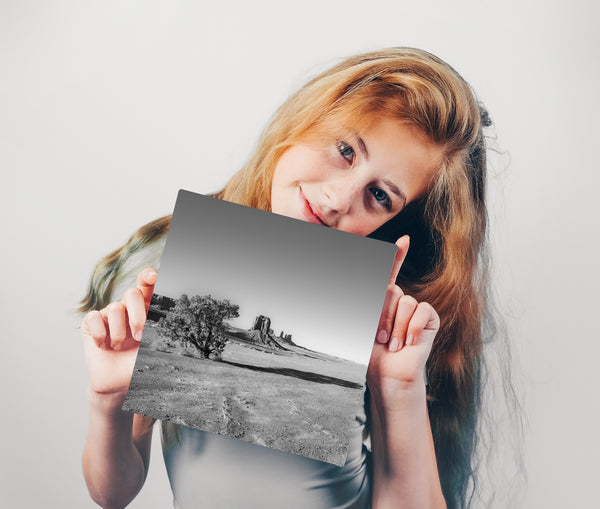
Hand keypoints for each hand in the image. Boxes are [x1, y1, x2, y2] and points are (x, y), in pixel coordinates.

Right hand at [80, 267, 156, 396]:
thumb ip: (164, 341)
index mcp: (144, 310)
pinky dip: (101, 335)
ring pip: (114, 308)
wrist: (117, 383)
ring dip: (119, 334)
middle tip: (139, 337)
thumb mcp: (154, 352)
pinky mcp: (90, 323)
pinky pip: (94, 318)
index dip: (147, 277)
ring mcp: (107, 314)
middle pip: (132, 293)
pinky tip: (103, 346)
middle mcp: (126, 308)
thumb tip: (186, 332)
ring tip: (118, 347)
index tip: (153, 274)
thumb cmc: (137, 364)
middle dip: (137, 317)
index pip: (146, 287)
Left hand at [367, 236, 439, 405]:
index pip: (389, 274)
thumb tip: (369, 284)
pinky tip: (409, 343)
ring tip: (392, 344)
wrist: (387, 374)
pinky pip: (422, 310)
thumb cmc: (372, 352)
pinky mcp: (429, 319)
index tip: (405, 240)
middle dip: (381, 315)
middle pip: (390, 290)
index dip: (397, 256)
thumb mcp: (363, 323)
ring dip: (395, 327)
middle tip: (378, 337)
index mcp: (383, 300)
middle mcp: (400, 301)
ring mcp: (415, 310)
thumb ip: (368, 305)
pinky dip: (412, 327)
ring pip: (405, 301)